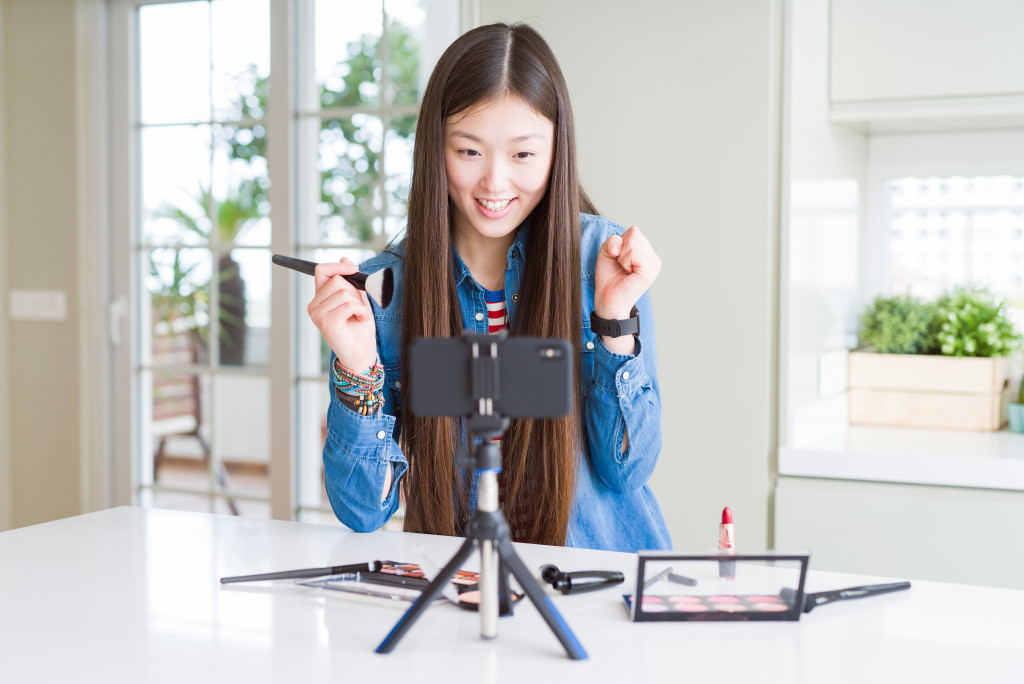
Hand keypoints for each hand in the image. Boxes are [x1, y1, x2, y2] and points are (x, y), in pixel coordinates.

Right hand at [307, 258, 377, 372]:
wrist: (362, 354)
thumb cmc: (359, 329)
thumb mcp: (358, 300)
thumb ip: (351, 282)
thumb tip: (344, 258)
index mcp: (320, 299)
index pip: (321, 271)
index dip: (338, 266)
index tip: (353, 269)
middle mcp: (314, 306)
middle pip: (336, 280)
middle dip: (354, 292)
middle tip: (359, 308)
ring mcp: (317, 315)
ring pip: (344, 292)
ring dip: (359, 303)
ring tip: (359, 316)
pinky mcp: (326, 323)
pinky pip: (348, 304)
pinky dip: (360, 310)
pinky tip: (360, 320)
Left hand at [594, 226, 660, 319]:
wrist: (607, 298)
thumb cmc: (609, 277)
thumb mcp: (608, 251)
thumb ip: (614, 239)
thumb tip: (621, 245)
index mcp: (647, 253)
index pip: (634, 231)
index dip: (620, 243)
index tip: (618, 259)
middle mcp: (653, 258)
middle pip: (634, 233)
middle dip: (620, 248)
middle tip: (621, 266)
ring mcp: (654, 264)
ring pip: (633, 241)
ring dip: (622, 256)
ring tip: (624, 270)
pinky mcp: (650, 270)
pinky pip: (634, 252)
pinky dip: (625, 261)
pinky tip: (628, 273)